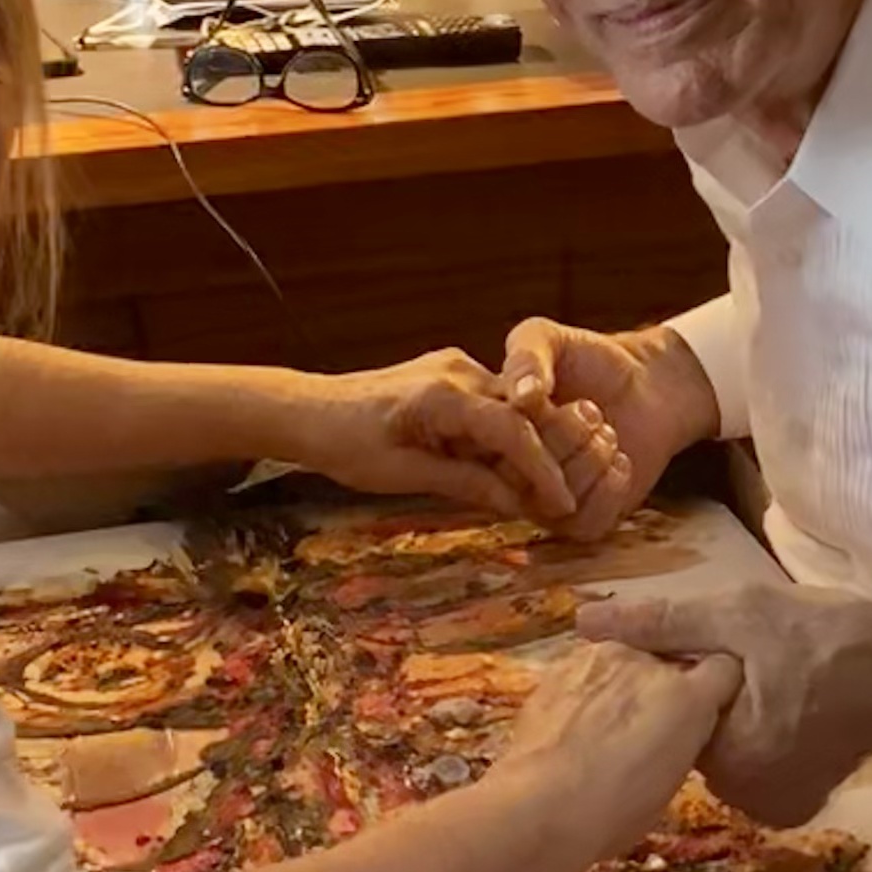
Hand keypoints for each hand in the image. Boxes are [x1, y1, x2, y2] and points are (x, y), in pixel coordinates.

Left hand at [289, 348, 596, 522]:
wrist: (309, 410)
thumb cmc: (344, 444)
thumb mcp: (403, 475)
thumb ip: (464, 483)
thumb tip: (518, 504)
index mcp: (442, 395)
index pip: (511, 429)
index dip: (542, 469)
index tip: (562, 503)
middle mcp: (458, 371)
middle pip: (521, 415)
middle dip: (543, 458)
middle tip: (559, 502)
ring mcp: (456, 367)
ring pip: (510, 409)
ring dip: (524, 449)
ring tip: (537, 492)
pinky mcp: (450, 374)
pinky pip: (491, 406)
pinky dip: (503, 437)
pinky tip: (506, 469)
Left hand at [496, 639, 745, 848]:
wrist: (541, 805)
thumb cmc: (615, 811)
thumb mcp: (672, 781)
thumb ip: (682, 740)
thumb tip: (671, 732)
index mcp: (689, 697)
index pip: (724, 670)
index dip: (713, 690)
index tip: (703, 711)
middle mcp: (648, 664)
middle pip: (668, 662)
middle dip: (662, 686)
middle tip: (645, 724)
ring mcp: (599, 659)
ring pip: (623, 662)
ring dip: (620, 684)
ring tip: (601, 725)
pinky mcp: (558, 666)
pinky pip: (584, 672)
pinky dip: (584, 691)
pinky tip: (570, 723)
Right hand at [498, 319, 720, 540]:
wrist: (645, 380)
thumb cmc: (589, 358)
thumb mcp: (547, 339)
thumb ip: (526, 356)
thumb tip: (521, 398)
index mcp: (491, 436)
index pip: (493, 451)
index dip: (527, 425)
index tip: (550, 396)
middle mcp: (512, 476)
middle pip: (525, 482)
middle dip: (566, 438)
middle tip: (588, 409)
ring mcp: (547, 503)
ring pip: (559, 505)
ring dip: (593, 460)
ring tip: (606, 432)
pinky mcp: (584, 520)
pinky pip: (587, 525)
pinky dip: (610, 490)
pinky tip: (619, 461)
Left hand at [574, 580, 871, 827]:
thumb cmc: (830, 637)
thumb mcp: (740, 614)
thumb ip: (662, 623)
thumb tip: (582, 623)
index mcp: (726, 759)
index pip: (661, 722)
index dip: (664, 683)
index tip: (682, 652)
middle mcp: (744, 799)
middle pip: (688, 741)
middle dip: (694, 703)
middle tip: (734, 661)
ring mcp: (773, 806)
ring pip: (718, 751)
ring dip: (724, 718)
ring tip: (755, 678)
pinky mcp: (794, 802)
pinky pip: (749, 765)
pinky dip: (752, 736)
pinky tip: (772, 703)